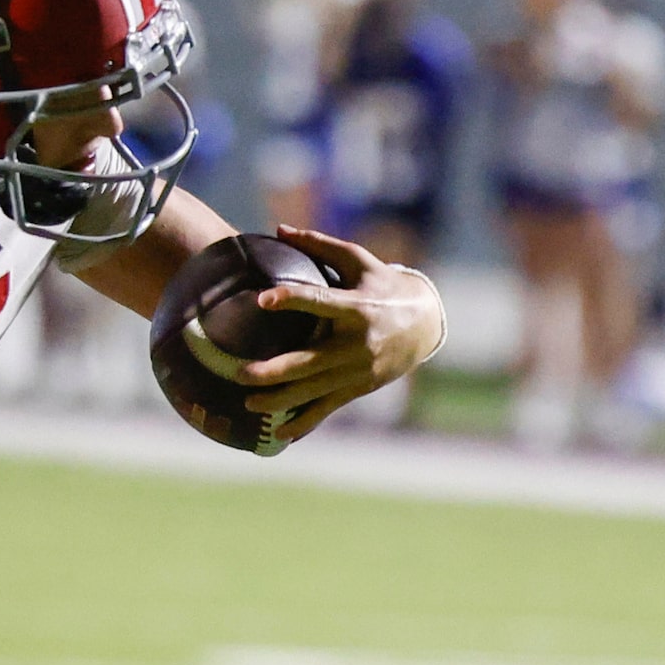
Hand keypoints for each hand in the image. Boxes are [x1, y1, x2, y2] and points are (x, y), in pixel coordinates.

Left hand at [229, 226, 446, 442]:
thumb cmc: (384, 286)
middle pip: (309, 361)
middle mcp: (356, 343)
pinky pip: (327, 409)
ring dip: (279, 401)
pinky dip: (304, 423)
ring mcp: (357, 370)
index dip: (292, 299)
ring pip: (313, 391)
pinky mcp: (358, 388)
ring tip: (247, 404)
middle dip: (274, 371)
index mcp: (356, 307)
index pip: (320, 302)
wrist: (425, 324)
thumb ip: (319, 246)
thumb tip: (279, 229)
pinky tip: (278, 435)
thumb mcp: (359, 262)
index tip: (262, 299)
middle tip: (239, 374)